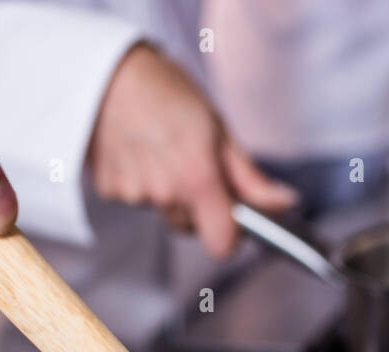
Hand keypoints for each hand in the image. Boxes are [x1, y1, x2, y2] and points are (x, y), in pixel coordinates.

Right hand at [87, 44, 296, 257]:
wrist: (104, 71)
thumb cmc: (165, 91)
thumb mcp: (218, 128)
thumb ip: (249, 177)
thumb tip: (284, 203)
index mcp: (197, 178)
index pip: (222, 244)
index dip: (231, 234)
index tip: (233, 215)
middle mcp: (164, 193)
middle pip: (192, 226)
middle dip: (199, 205)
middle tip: (192, 162)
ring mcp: (133, 194)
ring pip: (164, 210)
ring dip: (168, 191)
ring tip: (160, 149)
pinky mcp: (109, 190)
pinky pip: (136, 199)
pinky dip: (140, 182)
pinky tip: (138, 151)